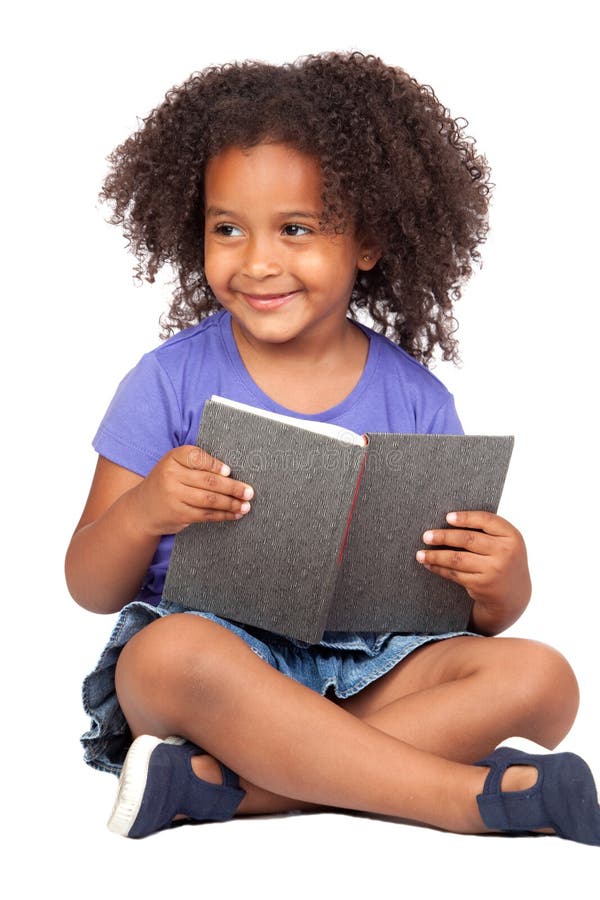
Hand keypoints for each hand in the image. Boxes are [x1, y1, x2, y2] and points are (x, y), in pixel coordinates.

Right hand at [130, 445, 253, 536]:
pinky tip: (234, 514)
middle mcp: (171, 476)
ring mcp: (174, 496)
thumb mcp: (175, 466)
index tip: (229, 471)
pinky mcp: (179, 514)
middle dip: (233, 487)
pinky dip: (223, 515)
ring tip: (246, 505)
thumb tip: (229, 472)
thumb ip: (197, 464)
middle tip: (249, 492)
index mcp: (173, 458)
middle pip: (209, 481)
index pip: (197, 457)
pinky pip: (206, 514)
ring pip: (210, 500)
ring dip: (231, 503)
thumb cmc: (166, 482)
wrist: (142, 509)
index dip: (215, 465)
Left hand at [416, 510, 531, 634]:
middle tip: (426, 536)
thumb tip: (449, 519)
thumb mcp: (505, 542)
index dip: (465, 517)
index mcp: (512, 536)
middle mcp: (505, 553)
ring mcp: (493, 570)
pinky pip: (455, 574)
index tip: (447, 517)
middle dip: (443, 537)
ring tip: (420, 553)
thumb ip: (488, 530)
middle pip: (468, 539)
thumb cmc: (502, 559)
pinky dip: (439, 568)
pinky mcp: (481, 584)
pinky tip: (429, 564)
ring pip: (457, 559)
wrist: (513, 593)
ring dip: (435, 555)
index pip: (487, 520)